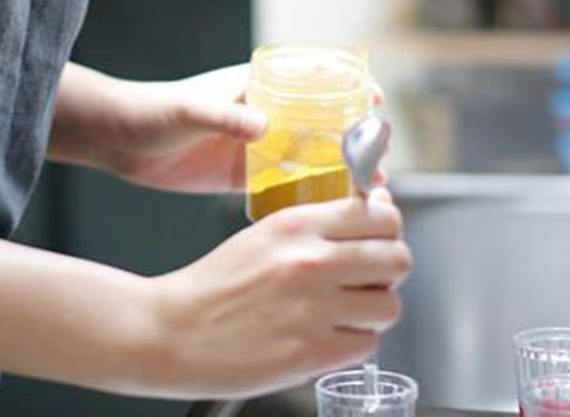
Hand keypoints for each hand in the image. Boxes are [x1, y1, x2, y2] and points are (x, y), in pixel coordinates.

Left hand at [99, 65, 387, 194]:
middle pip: (322, 120)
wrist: (120, 139)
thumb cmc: (154, 110)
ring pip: (310, 154)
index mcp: (257, 85)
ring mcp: (256, 145)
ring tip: (368, 190)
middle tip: (379, 159)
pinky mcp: (242, 175)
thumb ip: (224, 116)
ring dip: (339, 168)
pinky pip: (284, 183)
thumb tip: (262, 127)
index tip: (374, 100)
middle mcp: (265, 113)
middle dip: (354, 135)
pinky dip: (309, 193)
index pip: (313, 78)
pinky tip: (329, 211)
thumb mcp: (189, 109)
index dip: (348, 85)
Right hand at [140, 192, 411, 397]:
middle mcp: (310, 262)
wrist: (172, 331)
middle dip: (391, 268)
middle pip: (398, 258)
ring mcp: (313, 310)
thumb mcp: (266, 233)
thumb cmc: (216, 283)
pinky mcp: (311, 355)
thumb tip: (370, 220)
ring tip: (350, 309)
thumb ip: (317, 227)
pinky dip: (354, 342)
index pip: (381, 215)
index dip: (390, 227)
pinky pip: (366, 345)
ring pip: (390, 306)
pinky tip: (330, 335)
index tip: (382, 234)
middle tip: (373, 275)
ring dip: (376, 309)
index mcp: (298, 225)